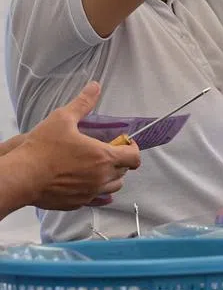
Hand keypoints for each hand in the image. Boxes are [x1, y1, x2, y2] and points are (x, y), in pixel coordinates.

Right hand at [12, 82, 140, 210]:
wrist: (22, 177)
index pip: (134, 157)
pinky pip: (97, 199)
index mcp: (104, 156)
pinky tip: (87, 182)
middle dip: (121, 161)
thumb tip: (95, 86)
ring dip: (112, 176)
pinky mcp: (78, 203)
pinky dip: (97, 190)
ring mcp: (91, 192)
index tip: (124, 143)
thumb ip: (82, 103)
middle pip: (125, 171)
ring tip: (98, 166)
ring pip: (113, 187)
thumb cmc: (43, 148)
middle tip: (107, 152)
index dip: (133, 149)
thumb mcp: (62, 119)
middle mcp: (102, 177)